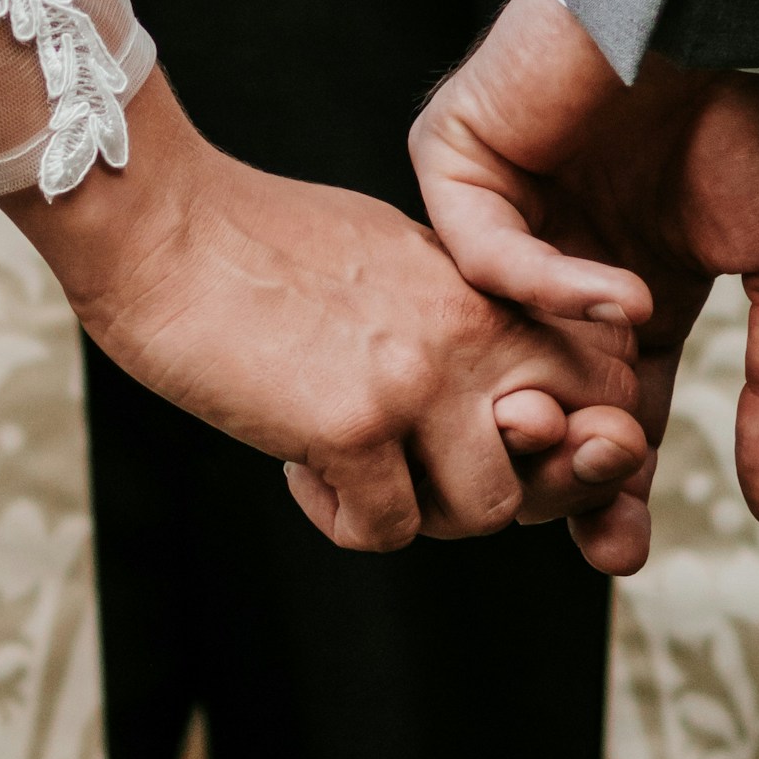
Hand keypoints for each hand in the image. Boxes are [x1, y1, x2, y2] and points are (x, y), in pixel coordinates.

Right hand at [6, 75, 650, 564]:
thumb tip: (489, 392)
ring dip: (421, 514)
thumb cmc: (254, 243)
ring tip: (358, 473)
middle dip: (506, 490)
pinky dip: (341, 520)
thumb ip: (451, 317)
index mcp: (485, 288)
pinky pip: (388, 531)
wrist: (159, 227)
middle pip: (562, 459)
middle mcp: (470, 333)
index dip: (569, 436)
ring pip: (485, 512)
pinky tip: (298, 470)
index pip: (599, 382)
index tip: (499, 443)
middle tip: (426, 475)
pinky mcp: (350, 427)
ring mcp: (416, 380)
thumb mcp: (391, 258)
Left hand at [409, 0, 758, 561]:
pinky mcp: (459, 154)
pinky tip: (626, 296)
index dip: (613, 483)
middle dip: (561, 467)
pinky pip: (476, 251)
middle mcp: (558, 255)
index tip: (623, 549)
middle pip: (533, 393)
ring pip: (487, 337)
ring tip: (609, 422)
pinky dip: (546, 288)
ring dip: (548, 394)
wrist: (752, 5)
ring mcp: (502, 205)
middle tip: (598, 517)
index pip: (608, 410)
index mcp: (637, 288)